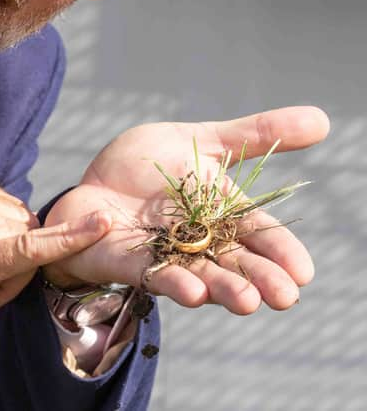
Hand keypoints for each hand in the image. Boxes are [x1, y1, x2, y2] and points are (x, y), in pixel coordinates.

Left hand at [43, 106, 329, 314]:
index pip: (256, 235)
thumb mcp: (202, 142)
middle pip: (233, 262)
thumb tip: (324, 120)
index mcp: (220, 215)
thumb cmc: (150, 164)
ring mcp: (164, 255)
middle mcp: (198, 242)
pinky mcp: (129, 261)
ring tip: (246, 301)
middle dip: (259, 279)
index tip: (303, 272)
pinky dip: (172, 281)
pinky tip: (193, 291)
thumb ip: (253, 135)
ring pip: (198, 275)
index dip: (280, 252)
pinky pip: (151, 273)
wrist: (97, 179)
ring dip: (222, 288)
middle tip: (284, 297)